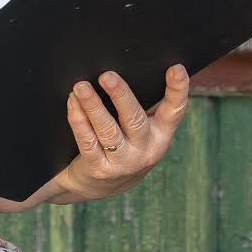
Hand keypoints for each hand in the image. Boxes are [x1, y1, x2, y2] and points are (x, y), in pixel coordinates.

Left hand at [53, 64, 190, 201]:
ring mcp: (122, 162)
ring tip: (81, 87)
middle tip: (106, 75)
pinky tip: (72, 102)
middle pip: (135, 119)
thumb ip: (144, 106)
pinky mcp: (98, 169)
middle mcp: (146, 150)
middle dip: (120, 95)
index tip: (176, 68)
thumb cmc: (123, 144)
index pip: (174, 111)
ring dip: (92, 106)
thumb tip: (133, 65)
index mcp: (162, 135)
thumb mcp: (142, 131)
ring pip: (107, 130)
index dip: (178, 90)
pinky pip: (87, 140)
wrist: (99, 185)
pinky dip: (78, 119)